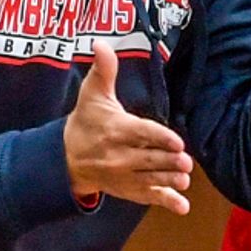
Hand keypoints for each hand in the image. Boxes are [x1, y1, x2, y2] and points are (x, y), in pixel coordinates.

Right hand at [63, 49, 193, 213]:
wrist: (65, 159)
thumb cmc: (85, 121)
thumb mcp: (91, 94)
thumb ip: (103, 70)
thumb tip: (101, 44)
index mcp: (115, 129)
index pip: (140, 133)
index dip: (158, 138)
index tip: (176, 142)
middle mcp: (118, 155)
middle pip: (147, 159)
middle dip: (167, 162)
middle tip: (185, 162)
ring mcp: (123, 175)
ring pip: (149, 179)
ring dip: (168, 181)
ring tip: (184, 180)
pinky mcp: (127, 189)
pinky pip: (147, 196)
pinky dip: (165, 202)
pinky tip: (182, 206)